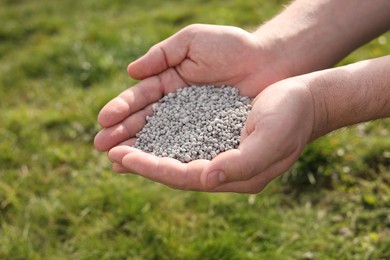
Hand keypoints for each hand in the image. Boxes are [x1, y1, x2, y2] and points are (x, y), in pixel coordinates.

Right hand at [94, 24, 283, 151]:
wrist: (268, 62)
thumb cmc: (232, 47)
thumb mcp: (193, 41)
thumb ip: (162, 54)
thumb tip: (131, 72)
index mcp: (168, 82)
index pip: (140, 98)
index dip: (121, 108)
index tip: (103, 120)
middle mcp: (176, 105)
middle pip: (144, 121)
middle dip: (122, 133)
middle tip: (101, 146)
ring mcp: (191, 123)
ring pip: (160, 138)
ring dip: (138, 149)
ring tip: (116, 161)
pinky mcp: (208, 136)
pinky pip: (185, 148)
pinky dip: (167, 157)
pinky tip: (151, 168)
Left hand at [105, 79, 314, 192]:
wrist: (305, 99)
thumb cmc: (291, 116)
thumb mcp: (272, 139)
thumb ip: (242, 163)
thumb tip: (208, 177)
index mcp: (235, 174)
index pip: (185, 177)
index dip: (153, 168)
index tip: (123, 157)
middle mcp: (224, 168)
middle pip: (174, 171)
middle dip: (142, 163)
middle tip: (110, 153)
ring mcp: (220, 153)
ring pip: (176, 157)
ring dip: (148, 152)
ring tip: (119, 147)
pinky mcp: (218, 136)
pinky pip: (185, 141)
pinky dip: (163, 138)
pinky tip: (148, 132)